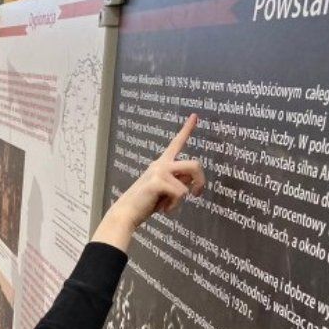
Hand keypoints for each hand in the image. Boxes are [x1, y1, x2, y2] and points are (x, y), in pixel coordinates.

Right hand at [93, 114, 205, 250]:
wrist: (127, 213)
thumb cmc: (146, 202)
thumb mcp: (165, 190)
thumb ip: (177, 181)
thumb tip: (190, 182)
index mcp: (162, 164)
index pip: (177, 143)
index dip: (187, 129)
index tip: (195, 116)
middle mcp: (161, 164)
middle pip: (195, 164)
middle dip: (201, 181)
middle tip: (197, 195)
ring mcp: (159, 171)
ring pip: (189, 180)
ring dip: (185, 196)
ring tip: (171, 205)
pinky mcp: (157, 182)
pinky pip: (181, 193)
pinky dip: (175, 206)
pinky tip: (163, 209)